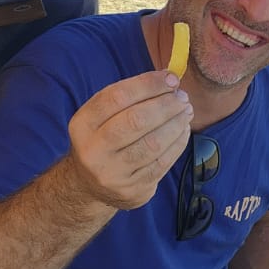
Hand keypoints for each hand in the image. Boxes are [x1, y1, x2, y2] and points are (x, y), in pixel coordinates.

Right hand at [64, 70, 193, 209]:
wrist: (90, 186)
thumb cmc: (103, 140)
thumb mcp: (102, 118)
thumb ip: (129, 98)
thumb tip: (170, 81)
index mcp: (82, 125)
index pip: (117, 97)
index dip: (148, 85)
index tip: (171, 78)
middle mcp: (93, 150)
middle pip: (136, 121)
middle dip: (166, 105)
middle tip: (182, 98)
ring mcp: (113, 173)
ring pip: (153, 144)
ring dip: (176, 123)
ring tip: (186, 111)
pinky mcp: (133, 190)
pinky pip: (162, 163)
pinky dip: (178, 143)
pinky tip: (183, 130)